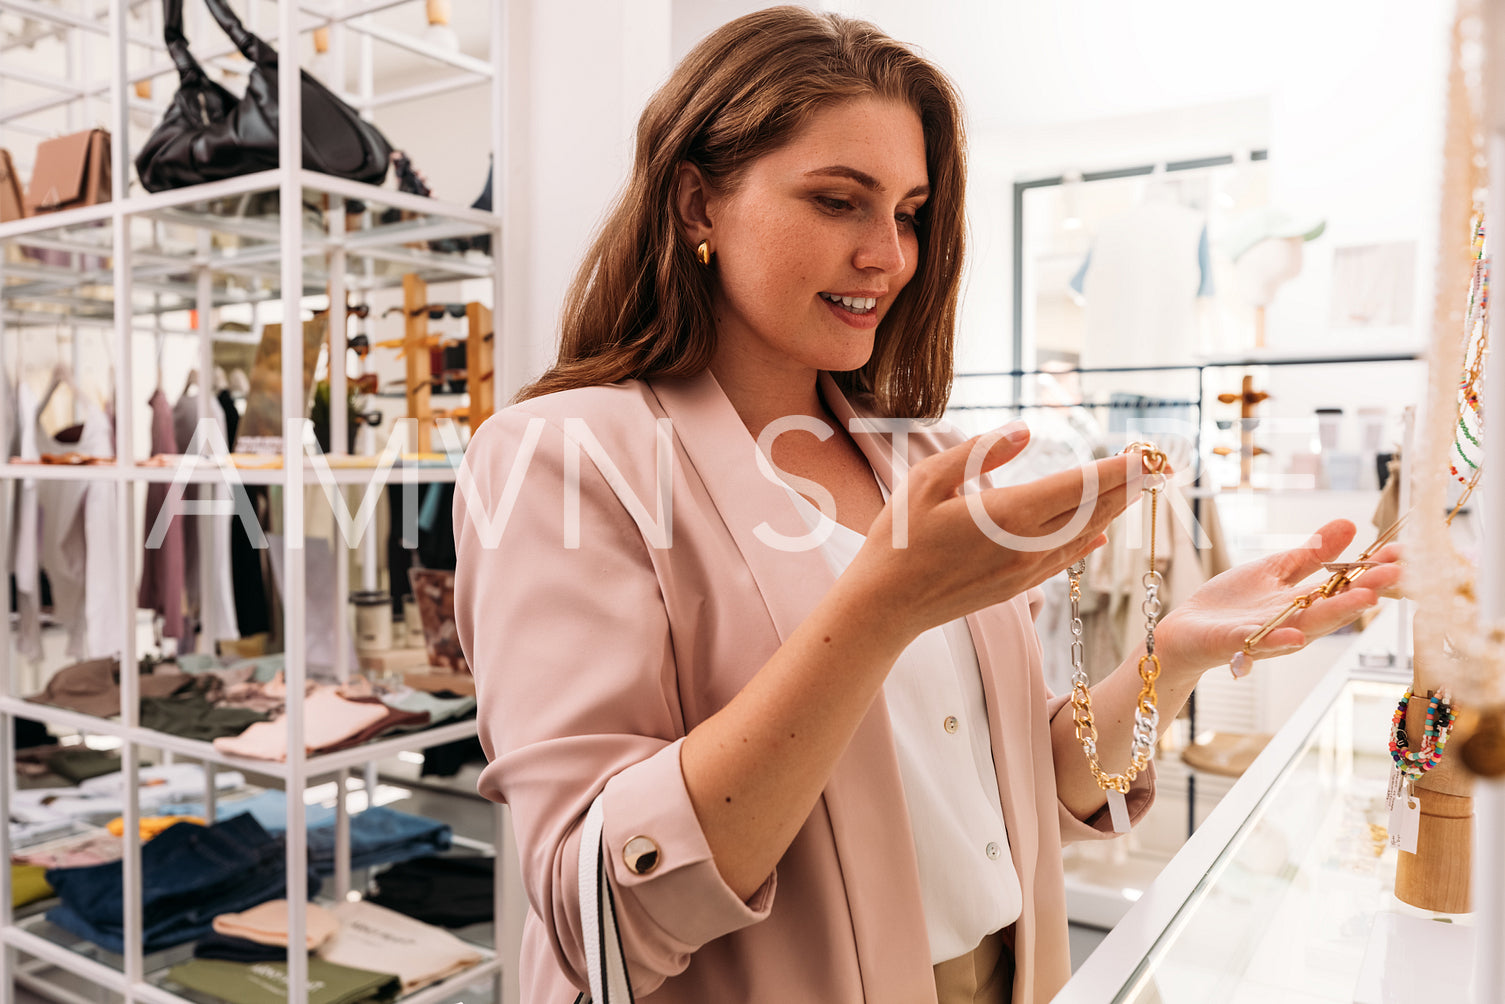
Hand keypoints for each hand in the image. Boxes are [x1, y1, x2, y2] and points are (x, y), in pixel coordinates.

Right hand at [850, 424, 1145, 638]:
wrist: (886, 606)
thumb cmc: (897, 538)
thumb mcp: (927, 480)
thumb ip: (979, 452)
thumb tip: (1025, 432)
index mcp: (1009, 515)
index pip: (1079, 486)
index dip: (1118, 469)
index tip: (1147, 454)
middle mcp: (1027, 545)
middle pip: (1092, 510)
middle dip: (1128, 486)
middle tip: (1159, 463)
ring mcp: (1025, 571)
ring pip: (1083, 535)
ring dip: (1114, 510)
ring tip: (1138, 488)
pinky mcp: (1016, 587)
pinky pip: (1065, 559)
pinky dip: (1088, 539)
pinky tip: (1101, 532)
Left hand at [1153, 518, 1402, 679]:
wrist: (1188, 630)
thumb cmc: (1233, 603)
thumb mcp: (1274, 569)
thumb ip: (1311, 553)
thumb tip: (1349, 524)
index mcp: (1304, 602)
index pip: (1344, 585)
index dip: (1373, 571)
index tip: (1404, 554)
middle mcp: (1294, 622)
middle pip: (1335, 606)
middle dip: (1367, 589)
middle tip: (1400, 573)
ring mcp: (1268, 634)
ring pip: (1307, 625)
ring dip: (1336, 613)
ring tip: (1366, 599)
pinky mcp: (1237, 644)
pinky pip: (1260, 643)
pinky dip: (1278, 641)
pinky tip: (1296, 635)